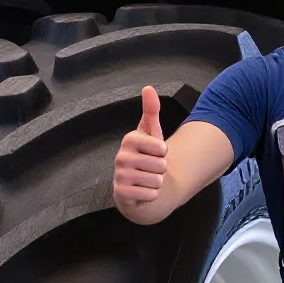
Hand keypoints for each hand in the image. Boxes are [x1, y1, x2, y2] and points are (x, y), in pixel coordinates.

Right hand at [111, 86, 166, 216]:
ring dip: (157, 183)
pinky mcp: (121, 194)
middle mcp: (120, 157)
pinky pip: (150, 194)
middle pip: (161, 166)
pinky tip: (143, 191)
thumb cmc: (148, 156)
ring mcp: (119, 176)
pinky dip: (152, 195)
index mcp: (129, 140)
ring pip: (156, 181)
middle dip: (161, 170)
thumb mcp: (151, 133)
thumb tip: (148, 88)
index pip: (161, 148)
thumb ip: (151, 111)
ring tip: (147, 180)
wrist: (138, 185)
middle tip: (151, 169)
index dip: (164, 153)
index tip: (155, 153)